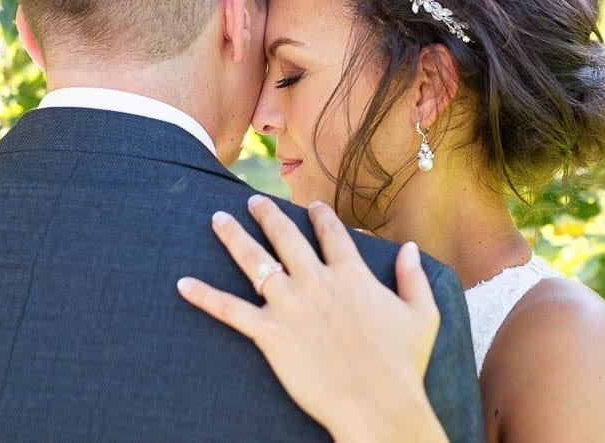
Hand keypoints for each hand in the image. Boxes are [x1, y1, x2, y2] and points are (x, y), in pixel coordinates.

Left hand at [177, 195, 448, 442]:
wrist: (378, 402)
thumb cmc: (403, 364)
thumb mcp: (421, 315)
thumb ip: (414, 278)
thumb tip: (411, 249)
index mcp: (352, 275)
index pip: (332, 234)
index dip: (320, 217)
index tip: (311, 206)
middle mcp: (317, 281)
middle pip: (286, 237)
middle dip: (267, 215)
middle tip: (252, 202)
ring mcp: (291, 305)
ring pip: (254, 261)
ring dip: (233, 238)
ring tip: (217, 219)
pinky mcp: (270, 332)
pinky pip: (230, 310)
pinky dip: (204, 296)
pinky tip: (183, 284)